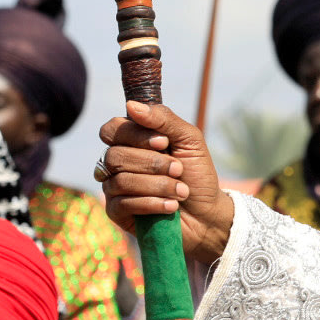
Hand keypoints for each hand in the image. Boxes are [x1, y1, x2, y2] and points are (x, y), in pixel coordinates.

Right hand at [98, 101, 234, 267]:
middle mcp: (117, 162)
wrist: (207, 214)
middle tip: (179, 170)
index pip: (112, 129)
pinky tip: (171, 206)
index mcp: (131, 141)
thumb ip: (164, 119)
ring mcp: (113, 187)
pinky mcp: (116, 212)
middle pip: (115, 155)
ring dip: (158, 185)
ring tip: (181, 192)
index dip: (135, 135)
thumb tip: (131, 105)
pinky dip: (152, 203)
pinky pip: (122, 203)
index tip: (165, 142)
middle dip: (153, 163)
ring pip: (120, 180)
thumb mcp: (189, 140)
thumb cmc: (197, 175)